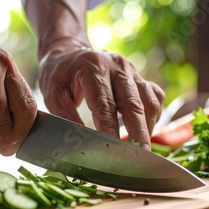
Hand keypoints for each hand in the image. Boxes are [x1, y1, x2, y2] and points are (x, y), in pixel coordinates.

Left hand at [38, 46, 164, 148]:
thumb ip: (67, 119)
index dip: (111, 129)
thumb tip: (82, 145)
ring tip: (142, 149)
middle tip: (140, 156)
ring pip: (149, 101)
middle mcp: (117, 65)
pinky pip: (155, 97)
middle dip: (138, 133)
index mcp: (93, 66)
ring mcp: (131, 70)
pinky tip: (144, 131)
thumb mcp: (54, 95)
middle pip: (133, 103)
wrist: (68, 52)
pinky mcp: (139, 76)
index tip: (115, 151)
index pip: (105, 104)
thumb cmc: (59, 75)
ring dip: (147, 127)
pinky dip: (153, 116)